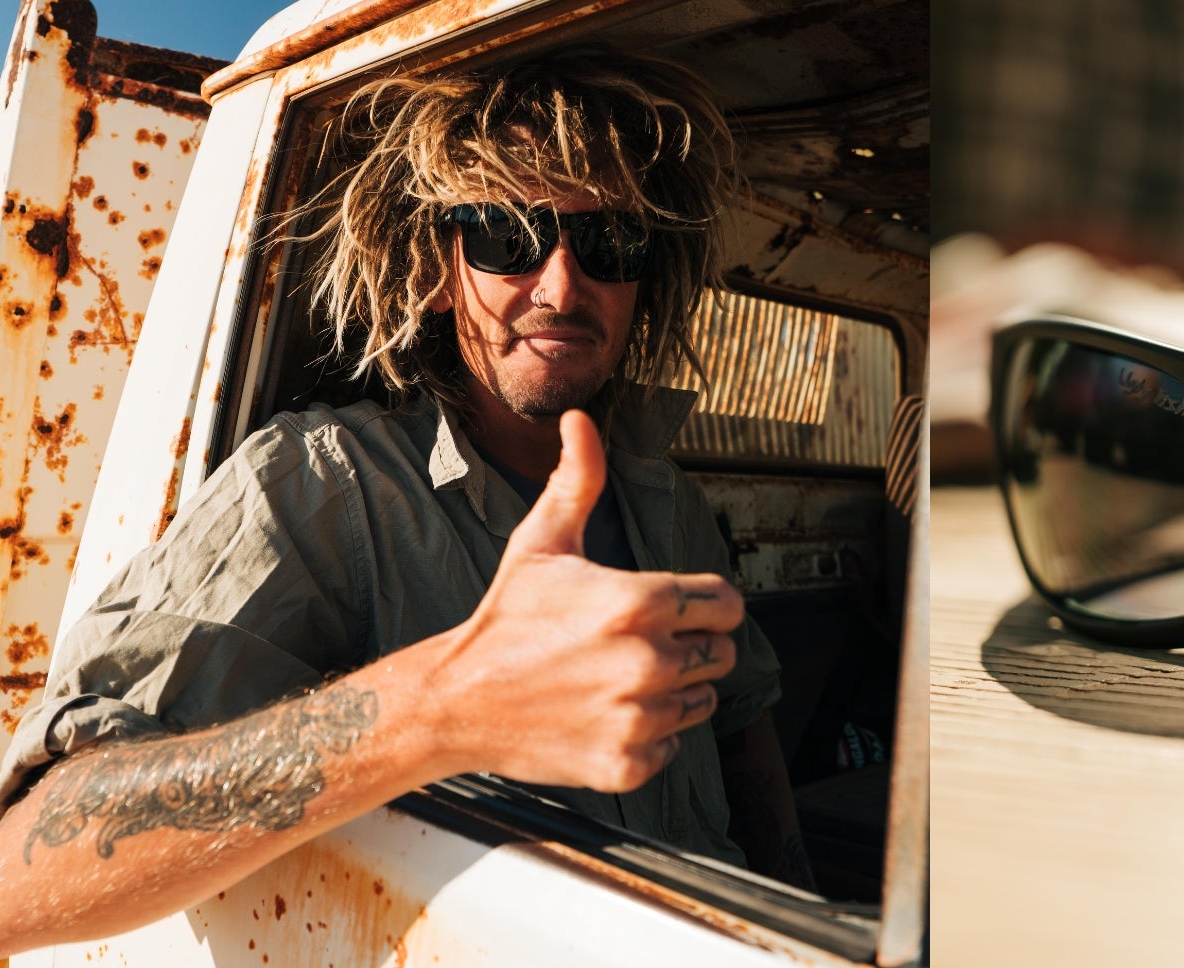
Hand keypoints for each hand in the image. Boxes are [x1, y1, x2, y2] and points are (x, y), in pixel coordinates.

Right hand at [424, 410, 741, 791]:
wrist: (455, 701)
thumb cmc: (506, 618)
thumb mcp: (541, 543)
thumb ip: (578, 481)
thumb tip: (580, 420)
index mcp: (641, 601)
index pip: (727, 604)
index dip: (705, 604)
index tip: (674, 609)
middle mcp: (648, 661)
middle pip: (722, 654)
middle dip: (693, 646)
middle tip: (640, 645)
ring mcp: (639, 717)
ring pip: (701, 701)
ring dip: (673, 691)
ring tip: (617, 678)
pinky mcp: (627, 763)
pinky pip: (673, 746)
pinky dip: (649, 735)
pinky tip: (605, 715)